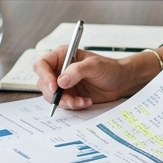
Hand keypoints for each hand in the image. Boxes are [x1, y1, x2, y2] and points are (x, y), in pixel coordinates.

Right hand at [33, 47, 155, 109]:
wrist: (121, 81)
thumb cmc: (110, 68)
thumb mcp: (94, 66)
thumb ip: (77, 71)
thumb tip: (61, 81)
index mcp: (62, 56)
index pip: (42, 64)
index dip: (44, 76)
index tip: (54, 87)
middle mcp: (59, 69)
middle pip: (43, 83)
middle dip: (55, 94)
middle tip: (69, 99)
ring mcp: (63, 84)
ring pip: (52, 96)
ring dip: (65, 102)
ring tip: (81, 101)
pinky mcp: (69, 95)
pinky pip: (63, 104)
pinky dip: (73, 105)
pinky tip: (85, 102)